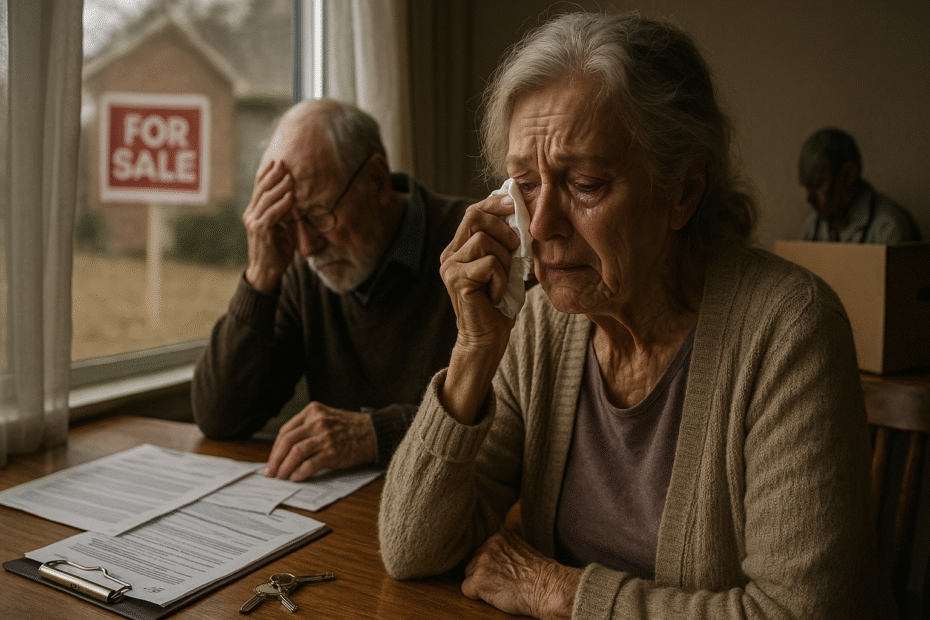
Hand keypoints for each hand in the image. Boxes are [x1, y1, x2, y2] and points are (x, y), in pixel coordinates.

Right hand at [243, 159, 297, 292]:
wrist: (266, 272)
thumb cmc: (276, 251)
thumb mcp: (283, 229)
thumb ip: (285, 215)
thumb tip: (298, 201)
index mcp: (254, 212)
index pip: (259, 188)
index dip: (266, 174)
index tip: (275, 161)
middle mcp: (251, 215)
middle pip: (261, 190)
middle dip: (273, 175)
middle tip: (283, 162)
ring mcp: (254, 222)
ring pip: (266, 200)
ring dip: (279, 187)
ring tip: (289, 177)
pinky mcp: (260, 231)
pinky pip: (272, 214)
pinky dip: (282, 205)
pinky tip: (291, 196)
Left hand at [263, 402, 376, 480]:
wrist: (374, 433)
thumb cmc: (349, 428)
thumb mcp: (326, 418)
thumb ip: (307, 429)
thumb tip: (285, 451)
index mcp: (312, 411)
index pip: (285, 431)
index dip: (275, 448)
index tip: (271, 461)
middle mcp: (317, 421)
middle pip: (287, 441)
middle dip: (275, 460)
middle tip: (270, 472)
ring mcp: (325, 436)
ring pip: (296, 453)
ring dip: (284, 468)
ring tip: (281, 477)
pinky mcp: (333, 451)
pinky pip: (310, 464)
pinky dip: (300, 472)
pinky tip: (296, 478)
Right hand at [440, 193, 520, 352]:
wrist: (488, 337)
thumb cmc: (499, 303)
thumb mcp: (505, 265)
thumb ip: (505, 241)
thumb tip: (519, 211)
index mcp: (458, 248)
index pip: (473, 212)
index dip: (494, 203)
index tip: (514, 203)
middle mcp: (449, 255)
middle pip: (474, 217)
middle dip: (503, 228)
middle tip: (516, 248)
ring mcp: (450, 268)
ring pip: (485, 241)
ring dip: (505, 260)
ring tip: (503, 280)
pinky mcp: (457, 280)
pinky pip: (490, 263)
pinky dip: (502, 278)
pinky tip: (496, 293)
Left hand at [462, 529, 580, 619]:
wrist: (546, 588)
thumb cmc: (540, 572)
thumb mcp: (522, 547)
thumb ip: (505, 545)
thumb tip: (497, 546)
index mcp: (498, 535)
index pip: (481, 548)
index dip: (489, 562)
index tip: (499, 569)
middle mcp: (488, 545)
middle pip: (473, 561)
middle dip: (482, 572)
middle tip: (500, 580)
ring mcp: (482, 561)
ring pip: (468, 574)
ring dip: (479, 583)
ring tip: (499, 587)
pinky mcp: (479, 580)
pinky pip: (466, 589)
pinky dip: (476, 595)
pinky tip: (492, 595)